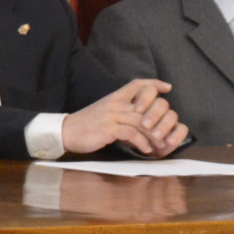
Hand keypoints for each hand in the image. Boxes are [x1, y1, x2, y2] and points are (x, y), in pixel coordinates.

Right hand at [60, 80, 188, 157]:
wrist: (65, 132)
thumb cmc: (85, 126)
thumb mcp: (104, 114)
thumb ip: (121, 114)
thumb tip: (140, 123)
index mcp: (114, 98)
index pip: (137, 84)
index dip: (153, 84)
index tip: (167, 87)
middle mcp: (115, 104)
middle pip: (146, 106)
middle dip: (161, 120)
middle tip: (168, 134)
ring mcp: (111, 115)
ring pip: (141, 121)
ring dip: (154, 135)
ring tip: (161, 146)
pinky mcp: (108, 128)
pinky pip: (131, 133)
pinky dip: (142, 142)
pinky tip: (146, 150)